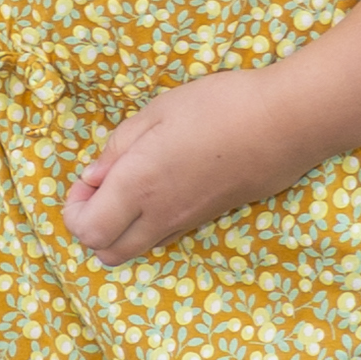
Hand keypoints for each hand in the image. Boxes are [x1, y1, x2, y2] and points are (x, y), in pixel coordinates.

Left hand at [58, 66, 346, 267]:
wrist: (286, 122)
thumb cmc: (219, 106)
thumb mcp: (157, 112)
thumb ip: (118, 147)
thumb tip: (92, 176)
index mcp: (138, 185)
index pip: (87, 231)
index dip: (74, 210)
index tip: (85, 179)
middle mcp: (160, 214)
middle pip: (107, 253)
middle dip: (91, 227)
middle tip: (99, 189)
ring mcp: (187, 221)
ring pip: (136, 249)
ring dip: (118, 229)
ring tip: (128, 186)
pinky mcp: (209, 218)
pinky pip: (163, 237)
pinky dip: (146, 224)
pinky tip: (158, 186)